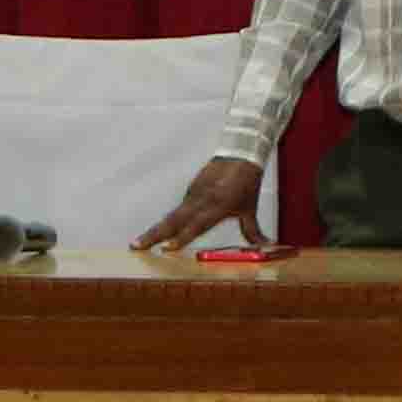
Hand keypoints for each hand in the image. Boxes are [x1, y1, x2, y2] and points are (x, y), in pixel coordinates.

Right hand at [134, 155, 264, 254]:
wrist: (240, 153)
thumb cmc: (246, 182)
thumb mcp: (250, 207)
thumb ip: (252, 230)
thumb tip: (265, 246)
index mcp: (217, 204)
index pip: (196, 224)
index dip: (182, 237)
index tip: (167, 248)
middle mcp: (200, 200)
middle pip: (173, 220)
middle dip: (154, 235)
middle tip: (136, 246)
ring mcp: (193, 194)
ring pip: (172, 216)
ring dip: (156, 230)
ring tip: (139, 243)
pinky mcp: (190, 190)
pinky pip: (178, 209)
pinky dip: (167, 222)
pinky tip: (155, 234)